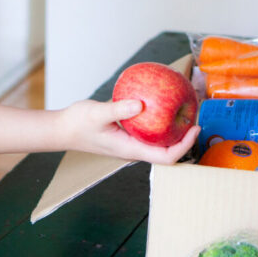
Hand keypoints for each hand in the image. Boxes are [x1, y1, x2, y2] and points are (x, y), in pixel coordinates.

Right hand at [58, 99, 199, 164]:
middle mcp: (134, 149)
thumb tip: (140, 104)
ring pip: (158, 140)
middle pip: (167, 150)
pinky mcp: (126, 134)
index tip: (194, 128)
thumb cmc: (77, 123)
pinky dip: (158, 118)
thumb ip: (118, 109)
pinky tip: (159, 100)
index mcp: (131, 150)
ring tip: (184, 108)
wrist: (62, 129)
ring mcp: (130, 142)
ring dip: (173, 128)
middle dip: (184, 137)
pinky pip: (148, 129)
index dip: (184, 146)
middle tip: (195, 115)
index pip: (166, 156)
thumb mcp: (97, 113)